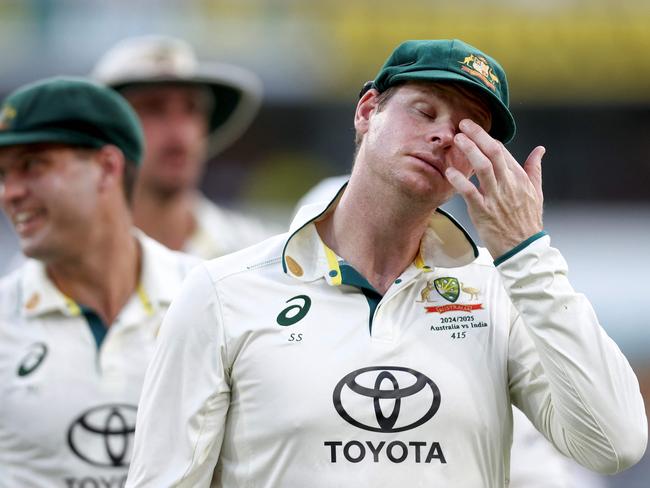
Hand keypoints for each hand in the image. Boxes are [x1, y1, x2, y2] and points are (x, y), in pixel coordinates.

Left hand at [445, 119, 544, 258]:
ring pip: (484, 167)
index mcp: (519, 178)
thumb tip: (540, 149)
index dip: (487, 138)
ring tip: (458, 139)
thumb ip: (534, 169)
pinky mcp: (484, 212)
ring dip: (470, 151)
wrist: (524, 249)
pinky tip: (449, 171)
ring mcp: (496, 197)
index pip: (503, 152)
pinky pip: (470, 192)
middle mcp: (509, 184)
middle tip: (464, 124)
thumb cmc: (527, 222)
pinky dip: (459, 180)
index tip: (474, 129)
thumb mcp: (536, 193)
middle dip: (478, 135)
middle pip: (494, 153)